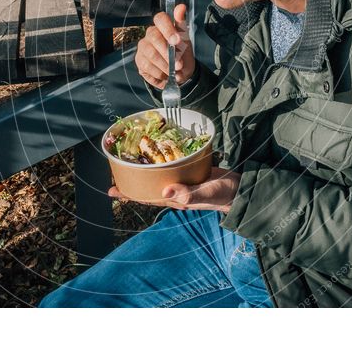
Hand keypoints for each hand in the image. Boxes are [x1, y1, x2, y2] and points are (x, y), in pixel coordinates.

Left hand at [108, 167, 240, 212]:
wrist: (240, 188)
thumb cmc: (223, 195)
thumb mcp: (206, 194)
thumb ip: (188, 194)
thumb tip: (165, 191)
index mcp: (176, 199)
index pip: (147, 197)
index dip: (129, 194)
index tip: (112, 191)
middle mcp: (176, 191)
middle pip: (149, 186)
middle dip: (133, 181)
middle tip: (116, 171)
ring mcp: (183, 181)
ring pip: (159, 175)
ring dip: (145, 168)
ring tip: (131, 160)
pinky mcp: (190, 171)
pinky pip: (172, 166)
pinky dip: (163, 159)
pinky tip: (158, 151)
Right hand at [135, 1, 195, 89]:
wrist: (180, 72)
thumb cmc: (181, 52)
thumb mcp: (185, 39)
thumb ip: (182, 23)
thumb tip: (181, 7)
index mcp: (162, 26)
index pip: (160, 18)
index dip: (168, 29)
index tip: (177, 41)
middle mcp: (150, 34)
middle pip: (154, 38)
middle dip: (168, 53)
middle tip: (179, 65)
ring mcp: (143, 47)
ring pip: (151, 55)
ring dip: (165, 66)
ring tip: (174, 72)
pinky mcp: (139, 60)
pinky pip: (147, 67)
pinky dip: (159, 74)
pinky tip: (165, 75)